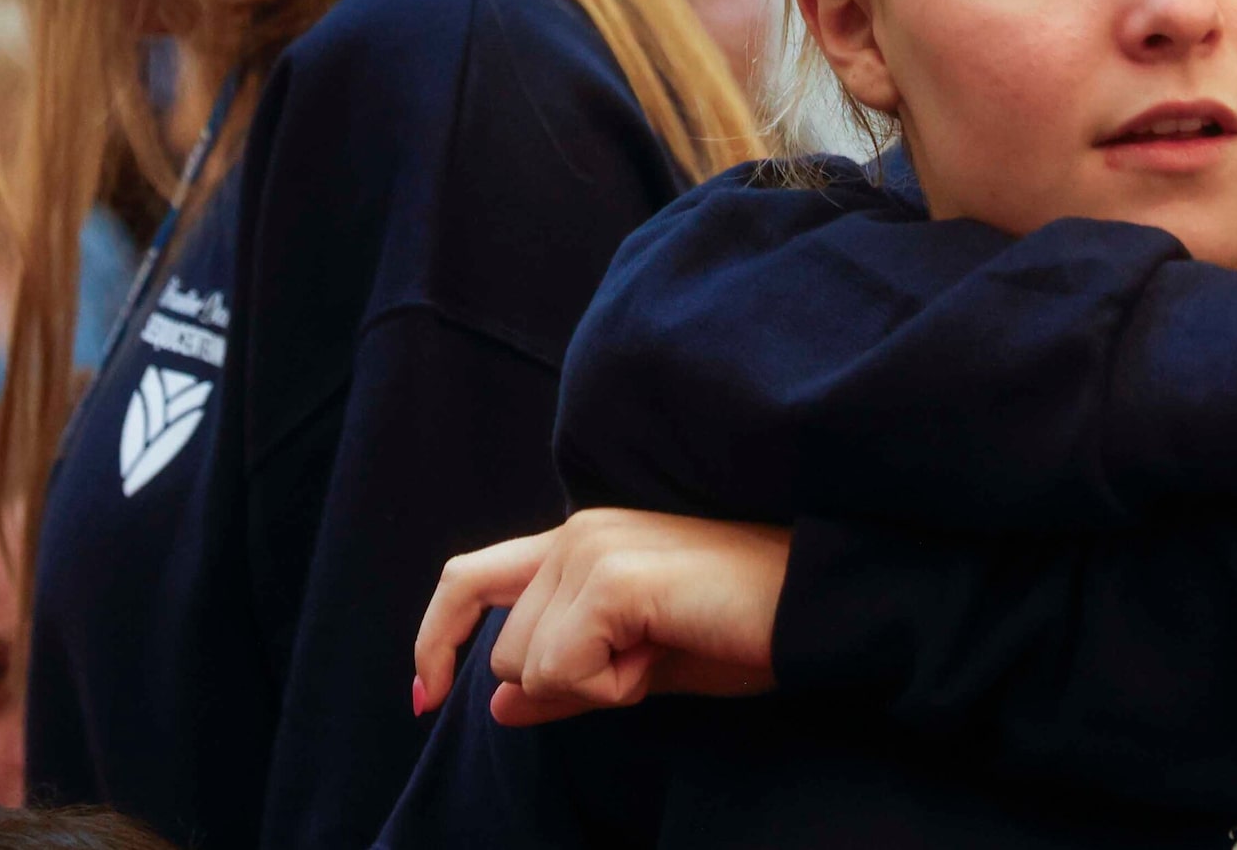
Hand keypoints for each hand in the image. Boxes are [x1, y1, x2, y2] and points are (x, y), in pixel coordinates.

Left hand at [413, 511, 788, 725]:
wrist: (812, 609)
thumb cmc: (741, 630)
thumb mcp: (639, 666)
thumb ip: (564, 679)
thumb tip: (495, 705)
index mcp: (581, 540)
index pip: (469, 578)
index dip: (435, 638)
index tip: (424, 697)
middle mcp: (576, 531)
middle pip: (504, 650)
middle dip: (568, 683)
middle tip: (651, 659)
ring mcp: (591, 549)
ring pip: (527, 666)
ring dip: (595, 685)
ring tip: (666, 648)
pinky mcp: (611, 579)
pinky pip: (562, 670)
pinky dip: (611, 686)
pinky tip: (665, 651)